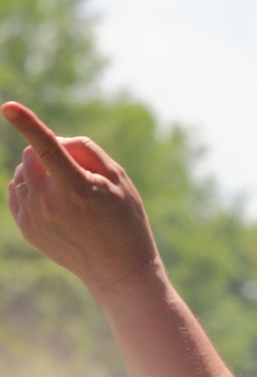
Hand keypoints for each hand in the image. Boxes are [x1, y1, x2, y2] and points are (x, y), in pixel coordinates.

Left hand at [2, 101, 160, 293]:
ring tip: (69, 192)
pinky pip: (18, 192)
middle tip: (77, 170)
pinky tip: (56, 202)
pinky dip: (31, 188)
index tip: (8, 106)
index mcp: (76, 189)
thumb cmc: (126, 219)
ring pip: (22, 174)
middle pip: (30, 156)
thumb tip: (57, 141)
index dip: (28, 124)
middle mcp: (49, 204)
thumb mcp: (120, 180)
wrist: (118, 270)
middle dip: (47, 152)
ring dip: (39, 171)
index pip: (47, 149)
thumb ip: (89, 152)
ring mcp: (34, 218)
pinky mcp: (27, 229)